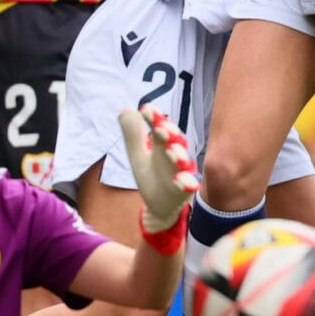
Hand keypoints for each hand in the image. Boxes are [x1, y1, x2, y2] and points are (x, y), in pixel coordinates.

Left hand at [118, 106, 198, 240]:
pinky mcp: (185, 190)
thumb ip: (133, 135)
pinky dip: (187, 183)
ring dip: (179, 155)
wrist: (159, 206)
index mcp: (162, 144)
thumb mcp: (138, 156)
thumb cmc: (151, 176)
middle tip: (160, 127)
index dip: (154, 118)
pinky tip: (183, 182)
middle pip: (174, 141)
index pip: (159, 127)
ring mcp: (182, 172)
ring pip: (183, 162)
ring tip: (171, 151)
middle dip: (169, 133)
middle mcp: (174, 155)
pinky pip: (188, 185)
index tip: (146, 110)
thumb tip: (125, 110)